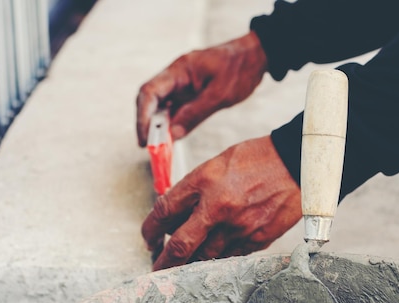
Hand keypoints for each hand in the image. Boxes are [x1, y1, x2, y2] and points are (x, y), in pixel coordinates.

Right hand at [136, 31, 267, 145]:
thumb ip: (195, 113)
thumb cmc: (240, 68)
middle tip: (150, 149)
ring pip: (161, 107)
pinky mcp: (189, 94)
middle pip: (150, 101)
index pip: (149, 92)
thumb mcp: (220, 94)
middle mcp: (175, 77)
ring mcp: (181, 86)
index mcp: (179, 70)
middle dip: (147, 125)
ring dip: (158, 128)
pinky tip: (172, 140)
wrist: (256, 56)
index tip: (144, 140)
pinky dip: (171, 125)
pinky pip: (175, 110)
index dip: (143, 117)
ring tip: (160, 149)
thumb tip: (173, 134)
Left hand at [142, 136, 300, 270]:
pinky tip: (213, 258)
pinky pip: (229, 257)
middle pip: (180, 246)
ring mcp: (238, 226)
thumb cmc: (257, 159)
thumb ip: (195, 189)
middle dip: (164, 262)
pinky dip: (217, 259)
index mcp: (204, 181)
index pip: (164, 211)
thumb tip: (176, 215)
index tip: (148, 239)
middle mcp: (218, 206)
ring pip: (204, 257)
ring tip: (184, 267)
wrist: (295, 163)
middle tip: (157, 270)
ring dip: (190, 264)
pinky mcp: (257, 239)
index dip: (150, 230)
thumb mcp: (217, 163)